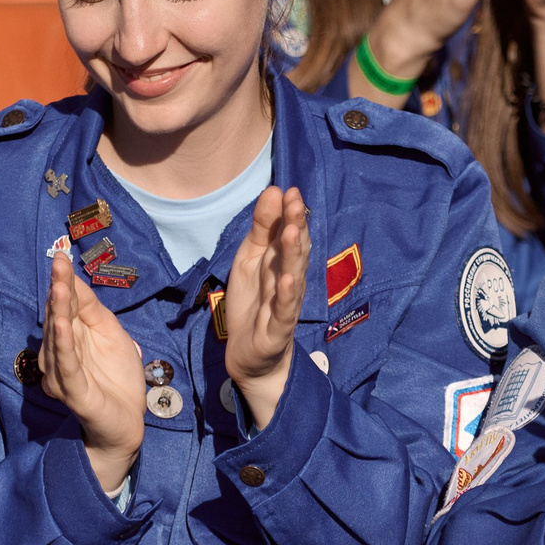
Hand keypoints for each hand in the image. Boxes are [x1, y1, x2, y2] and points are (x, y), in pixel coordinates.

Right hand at [40, 250, 147, 494]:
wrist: (127, 421)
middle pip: (59, 317)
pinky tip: (62, 325)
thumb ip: (92, 309)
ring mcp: (64, 374)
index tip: (61, 257)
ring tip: (59, 287)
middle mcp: (60, 355)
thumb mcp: (111, 334)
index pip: (65, 306)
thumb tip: (73, 279)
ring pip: (58, 339)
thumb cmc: (117, 377)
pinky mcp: (74, 392)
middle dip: (59, 290)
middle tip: (58, 264)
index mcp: (71, 338)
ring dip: (59, 311)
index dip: (64, 282)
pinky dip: (63, 345)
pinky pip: (67, 366)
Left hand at [223, 187, 308, 428]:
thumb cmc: (254, 303)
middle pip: (295, 252)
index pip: (291, 234)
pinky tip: (288, 279)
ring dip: (293, 255)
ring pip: (292, 277)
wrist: (249, 355)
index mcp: (282, 263)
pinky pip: (285, 311)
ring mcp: (286, 305)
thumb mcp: (250, 260)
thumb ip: (261, 229)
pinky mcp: (278, 329)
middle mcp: (290, 280)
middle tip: (295, 203)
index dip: (291, 214)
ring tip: (292, 232)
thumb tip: (274, 190)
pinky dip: (287, 295)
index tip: (290, 190)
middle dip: (296, 227)